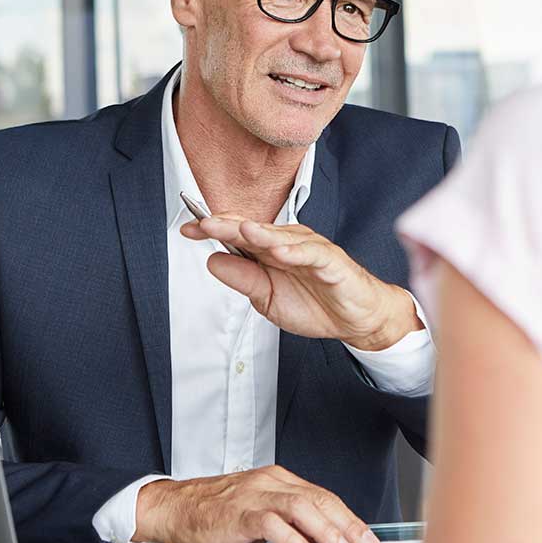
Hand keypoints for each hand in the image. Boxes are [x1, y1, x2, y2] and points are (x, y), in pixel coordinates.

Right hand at [133, 465, 380, 542]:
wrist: (173, 508)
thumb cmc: (214, 514)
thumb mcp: (258, 513)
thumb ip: (287, 522)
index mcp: (278, 480)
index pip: (323, 497)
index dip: (348, 519)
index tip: (367, 540)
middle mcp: (269, 482)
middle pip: (319, 499)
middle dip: (347, 525)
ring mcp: (253, 494)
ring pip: (300, 507)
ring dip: (325, 531)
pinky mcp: (236, 512)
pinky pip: (269, 522)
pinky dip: (290, 539)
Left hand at [181, 216, 422, 350]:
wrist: (354, 319)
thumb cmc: (314, 303)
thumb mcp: (266, 299)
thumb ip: (242, 279)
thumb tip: (212, 262)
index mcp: (267, 251)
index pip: (236, 234)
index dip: (212, 229)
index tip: (187, 228)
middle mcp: (286, 243)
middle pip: (253, 230)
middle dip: (229, 225)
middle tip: (205, 223)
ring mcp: (309, 250)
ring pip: (281, 236)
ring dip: (261, 233)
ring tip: (241, 230)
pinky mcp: (331, 261)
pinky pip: (313, 254)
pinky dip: (297, 251)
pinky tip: (281, 251)